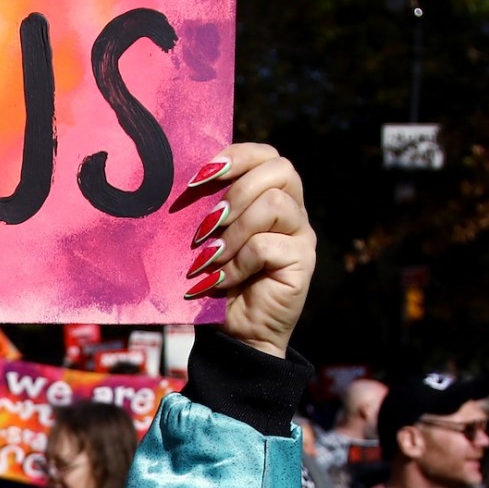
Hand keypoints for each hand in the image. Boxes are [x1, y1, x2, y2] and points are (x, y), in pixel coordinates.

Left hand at [175, 144, 314, 355]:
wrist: (233, 333)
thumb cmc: (215, 280)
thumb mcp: (207, 237)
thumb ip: (207, 206)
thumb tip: (185, 178)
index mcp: (270, 195)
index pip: (266, 154)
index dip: (237, 156)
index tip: (201, 176)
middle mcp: (293, 210)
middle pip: (280, 169)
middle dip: (238, 190)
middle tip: (208, 223)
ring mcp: (302, 235)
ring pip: (275, 204)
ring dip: (234, 230)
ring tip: (210, 257)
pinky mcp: (303, 262)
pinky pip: (267, 246)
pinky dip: (237, 263)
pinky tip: (221, 280)